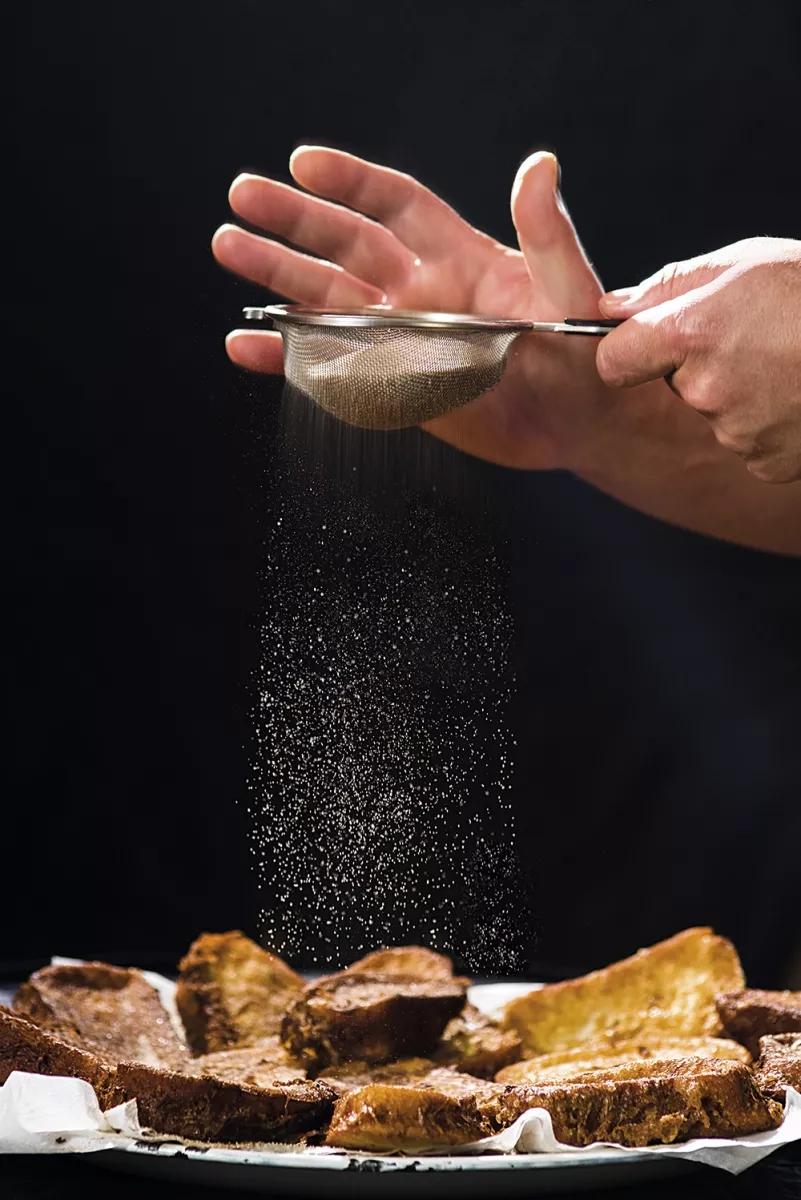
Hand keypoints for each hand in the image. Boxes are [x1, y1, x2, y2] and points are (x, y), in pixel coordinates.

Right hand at [212, 146, 615, 469]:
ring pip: (326, 298)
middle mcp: (419, 290)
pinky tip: (246, 343)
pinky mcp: (390, 385)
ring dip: (277, 276)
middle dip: (293, 220)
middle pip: (344, 244)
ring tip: (228, 248)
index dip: (350, 182)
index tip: (304, 162)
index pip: (394, 205)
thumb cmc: (583, 353)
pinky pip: (329, 367)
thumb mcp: (568, 289)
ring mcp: (399, 337)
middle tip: (242, 197)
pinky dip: (287, 358)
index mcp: (458, 255)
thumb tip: (540, 166)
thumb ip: (547, 235)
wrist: (578, 424)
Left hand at [597, 238, 800, 482]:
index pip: (613, 362)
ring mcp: (737, 432)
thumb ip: (669, 287)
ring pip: (715, 414)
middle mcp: (705, 389)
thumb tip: (612, 309)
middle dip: (700, 365)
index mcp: (689, 333)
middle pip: (674, 385)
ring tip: (787, 364)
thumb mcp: (744, 264)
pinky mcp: (765, 462)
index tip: (646, 346)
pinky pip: (748, 444)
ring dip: (740, 394)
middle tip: (755, 340)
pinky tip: (798, 395)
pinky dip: (768, 425)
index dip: (627, 354)